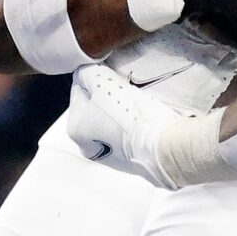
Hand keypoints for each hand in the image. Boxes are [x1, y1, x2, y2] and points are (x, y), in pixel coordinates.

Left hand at [67, 63, 183, 188]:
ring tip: (136, 104)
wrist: (161, 145)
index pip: (78, 92)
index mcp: (75, 130)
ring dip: (119, 112)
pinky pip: (127, 136)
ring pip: (111, 123)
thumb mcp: (102, 82)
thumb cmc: (129, 114)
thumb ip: (87, 73)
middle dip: (105, 97)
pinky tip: (143, 120)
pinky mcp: (131, 162)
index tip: (110, 75)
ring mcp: (110, 157)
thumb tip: (84, 73)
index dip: (94, 79)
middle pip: (94, 110)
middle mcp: (88, 147)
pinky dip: (133, 127)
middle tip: (123, 89)